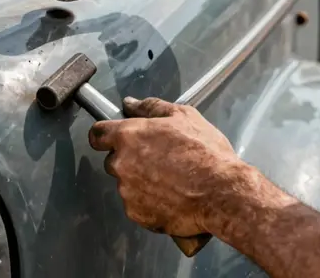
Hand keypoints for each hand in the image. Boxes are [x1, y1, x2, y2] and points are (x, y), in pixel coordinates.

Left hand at [88, 97, 245, 237]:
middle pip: (114, 160)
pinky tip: (171, 197)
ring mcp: (128, 191)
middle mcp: (122, 164)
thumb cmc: (205, 153)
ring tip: (170, 181)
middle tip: (157, 160)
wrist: (222, 194)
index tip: (111, 138)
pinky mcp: (138, 214)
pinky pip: (137, 206)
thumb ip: (150, 107)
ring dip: (141, 182)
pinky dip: (149, 204)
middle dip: (130, 159)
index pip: (97, 134)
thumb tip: (130, 104)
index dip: (104, 135)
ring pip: (127, 184)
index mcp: (128, 136)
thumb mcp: (182, 115)